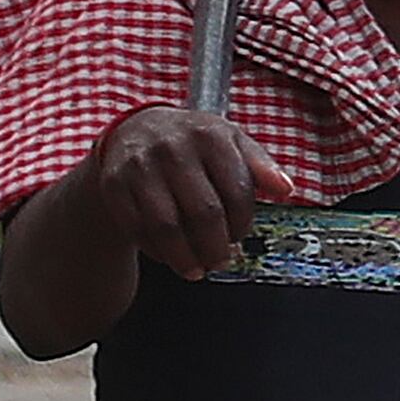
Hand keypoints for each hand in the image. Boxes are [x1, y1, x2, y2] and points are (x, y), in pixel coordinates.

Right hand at [88, 107, 298, 278]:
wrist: (136, 130)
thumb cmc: (194, 142)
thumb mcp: (232, 141)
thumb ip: (260, 166)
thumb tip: (286, 189)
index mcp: (211, 136)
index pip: (237, 190)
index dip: (243, 222)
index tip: (240, 237)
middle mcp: (173, 149)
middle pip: (203, 212)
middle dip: (216, 246)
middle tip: (221, 262)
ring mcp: (140, 168)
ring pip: (166, 226)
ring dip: (184, 256)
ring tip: (197, 270)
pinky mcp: (114, 186)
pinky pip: (137, 228)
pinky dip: (155, 250)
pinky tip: (169, 256)